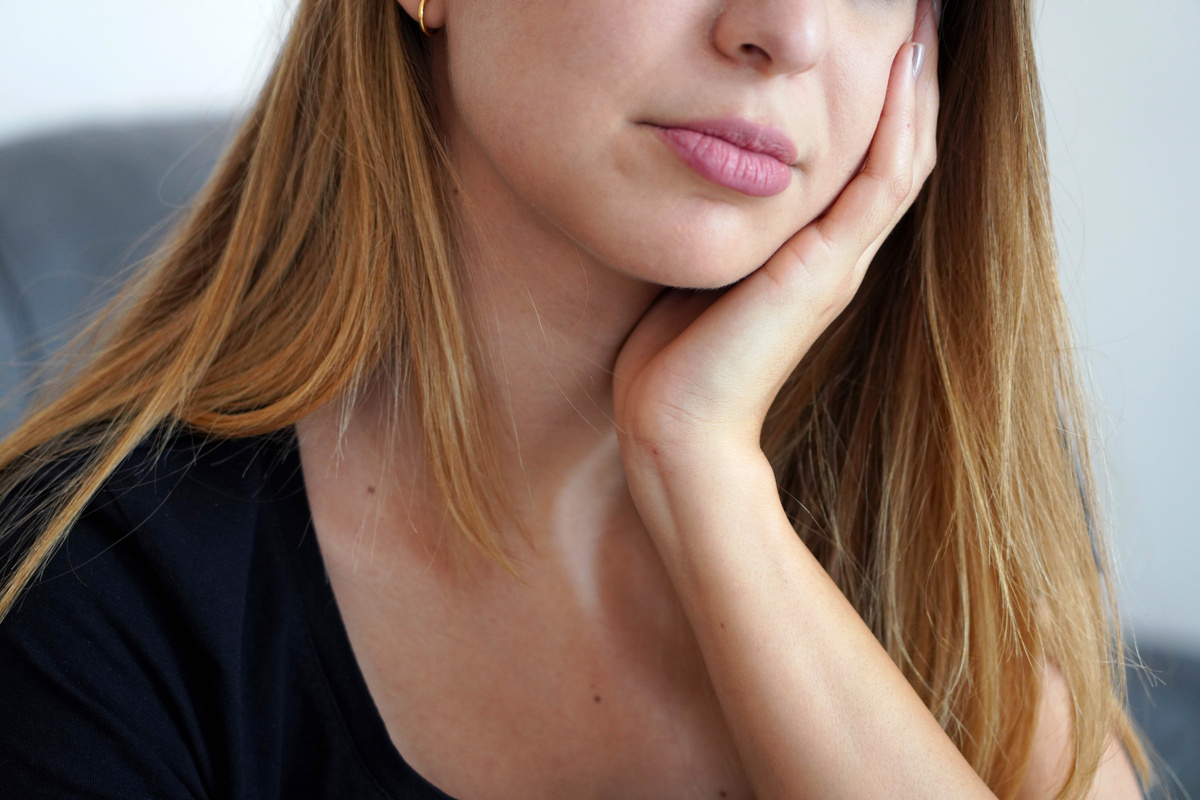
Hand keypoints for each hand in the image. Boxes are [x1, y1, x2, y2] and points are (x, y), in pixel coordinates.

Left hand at [613, 3, 939, 466]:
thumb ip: (719, 228)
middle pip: (898, 151)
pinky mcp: (823, 270)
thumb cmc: (675, 359)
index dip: (882, 103)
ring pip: (902, 158)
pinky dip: (897, 125)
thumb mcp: (700, 272)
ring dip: (917, 89)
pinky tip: (902, 70)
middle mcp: (836, 253)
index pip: (865, 163)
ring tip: (927, 25)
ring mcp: (837, 262)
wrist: (677, 428)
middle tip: (923, 17)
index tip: (883, 39)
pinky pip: (879, 183)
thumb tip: (700, 179)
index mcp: (811, 254)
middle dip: (911, 81)